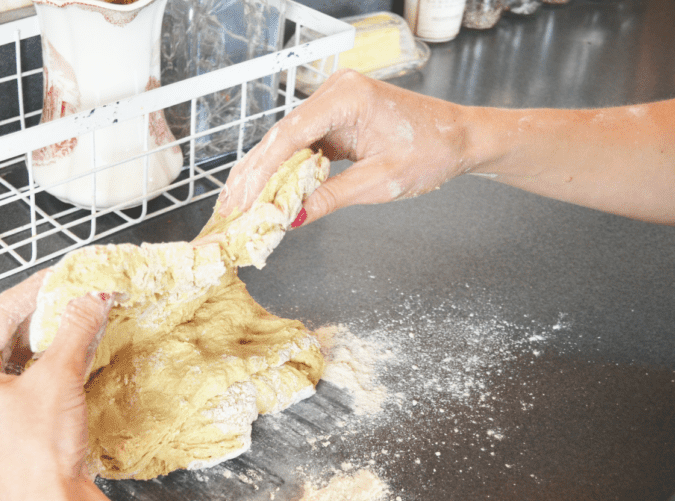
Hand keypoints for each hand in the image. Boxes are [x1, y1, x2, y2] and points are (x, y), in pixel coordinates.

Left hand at [0, 270, 112, 500]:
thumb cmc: (38, 451)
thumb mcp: (58, 379)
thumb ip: (76, 330)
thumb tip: (92, 297)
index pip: (0, 312)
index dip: (36, 289)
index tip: (67, 276)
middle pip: (13, 333)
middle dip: (50, 312)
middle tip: (82, 294)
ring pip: (28, 356)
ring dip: (59, 336)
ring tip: (88, 317)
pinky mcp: (20, 423)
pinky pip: (38, 379)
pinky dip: (60, 362)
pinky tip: (84, 351)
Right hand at [220, 70, 471, 223]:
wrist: (460, 138)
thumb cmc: (432, 151)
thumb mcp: (379, 183)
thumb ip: (330, 198)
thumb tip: (290, 219)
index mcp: (347, 97)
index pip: (290, 136)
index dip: (261, 172)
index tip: (241, 200)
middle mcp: (335, 92)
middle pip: (280, 137)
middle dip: (253, 175)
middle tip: (229, 209)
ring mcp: (333, 104)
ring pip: (285, 142)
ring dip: (263, 174)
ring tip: (237, 204)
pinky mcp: (335, 119)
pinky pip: (300, 145)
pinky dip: (283, 170)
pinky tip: (263, 191)